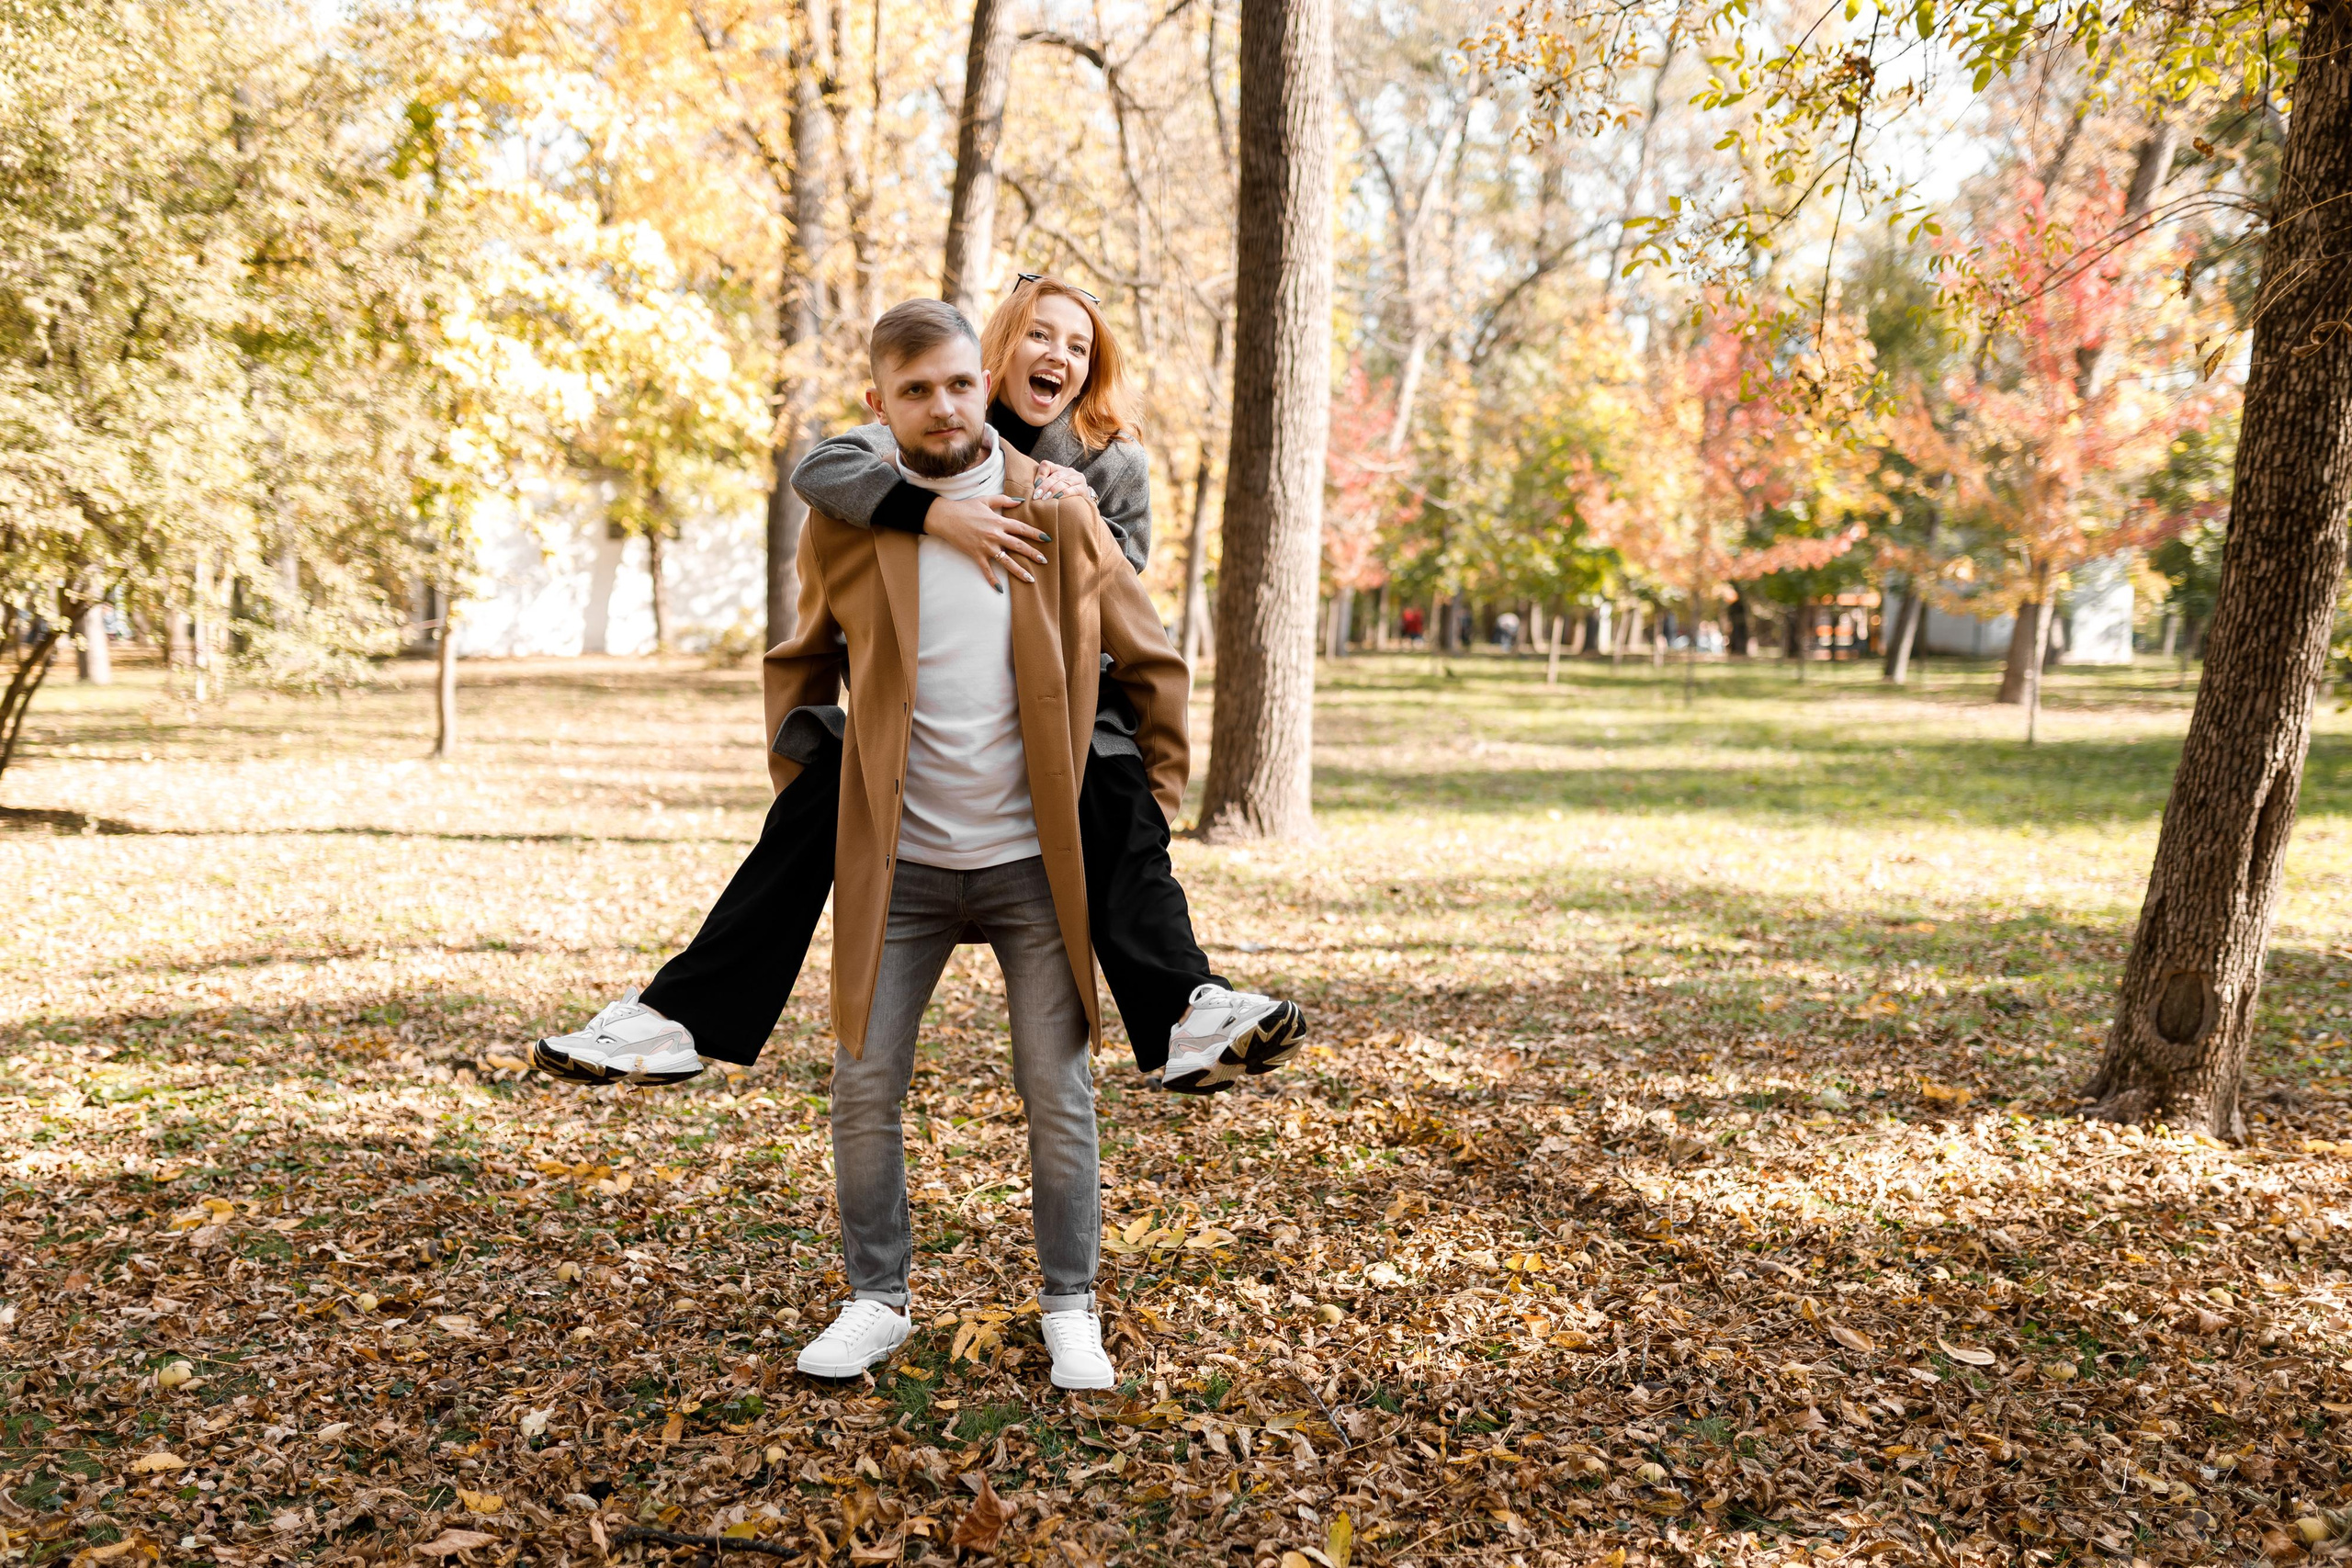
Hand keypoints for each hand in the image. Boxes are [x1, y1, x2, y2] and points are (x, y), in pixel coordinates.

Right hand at [924, 494, 1049, 589]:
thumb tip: (1020, 501)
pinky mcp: (976, 555)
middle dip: (1033, 554)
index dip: (1035, 534)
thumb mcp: (986, 500)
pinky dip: (993, 580)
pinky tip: (1000, 590)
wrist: (946, 517)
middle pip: (1018, 546)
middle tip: (1044, 560)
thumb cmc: (965, 507)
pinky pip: (986, 570)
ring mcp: (986, 547)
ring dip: (1019, 571)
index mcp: (999, 521)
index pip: (1021, 529)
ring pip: (1006, 561)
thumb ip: (1004, 501)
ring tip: (1030, 579)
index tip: (1047, 539)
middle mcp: (995, 535)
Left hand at [1030, 461, 1095, 503]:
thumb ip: (1042, 485)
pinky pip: (1072, 490)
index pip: (1046, 465)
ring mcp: (1078, 479)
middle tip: (1036, 496)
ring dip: (1052, 491)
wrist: (1082, 501)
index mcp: (1059, 468)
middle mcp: (1069, 471)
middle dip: (1044, 486)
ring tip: (1045, 499)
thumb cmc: (1062, 495)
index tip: (1034, 486)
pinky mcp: (1083, 488)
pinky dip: (1064, 494)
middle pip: (1054, 476)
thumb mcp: (1052, 487)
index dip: (1039, 474)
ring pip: (1063, 483)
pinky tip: (1057, 499)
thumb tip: (1029, 491)